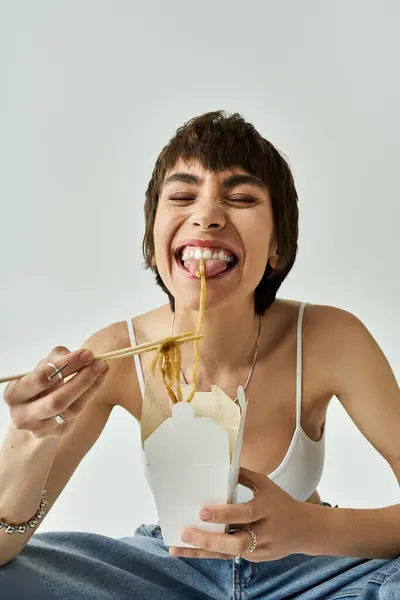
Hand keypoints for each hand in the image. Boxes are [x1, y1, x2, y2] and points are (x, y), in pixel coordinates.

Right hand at [3, 346, 108, 438]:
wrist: (34, 415)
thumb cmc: (38, 387)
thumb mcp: (40, 369)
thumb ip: (56, 359)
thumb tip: (82, 356)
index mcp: (14, 394)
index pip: (41, 379)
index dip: (66, 365)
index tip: (86, 354)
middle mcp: (23, 415)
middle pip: (57, 399)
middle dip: (81, 379)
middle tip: (97, 363)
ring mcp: (40, 427)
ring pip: (71, 408)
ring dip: (90, 386)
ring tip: (102, 368)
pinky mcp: (57, 432)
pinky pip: (78, 412)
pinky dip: (90, 394)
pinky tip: (98, 380)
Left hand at [169, 467, 313, 560]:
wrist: (305, 530)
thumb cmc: (280, 502)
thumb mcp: (265, 484)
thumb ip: (243, 475)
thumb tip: (221, 462)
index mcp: (266, 509)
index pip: (244, 513)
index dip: (224, 514)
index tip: (203, 512)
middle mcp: (262, 532)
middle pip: (235, 543)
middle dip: (209, 540)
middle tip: (186, 533)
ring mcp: (258, 549)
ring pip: (227, 554)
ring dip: (201, 552)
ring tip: (177, 548)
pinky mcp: (254, 558)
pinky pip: (229, 556)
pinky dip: (209, 553)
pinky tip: (189, 550)